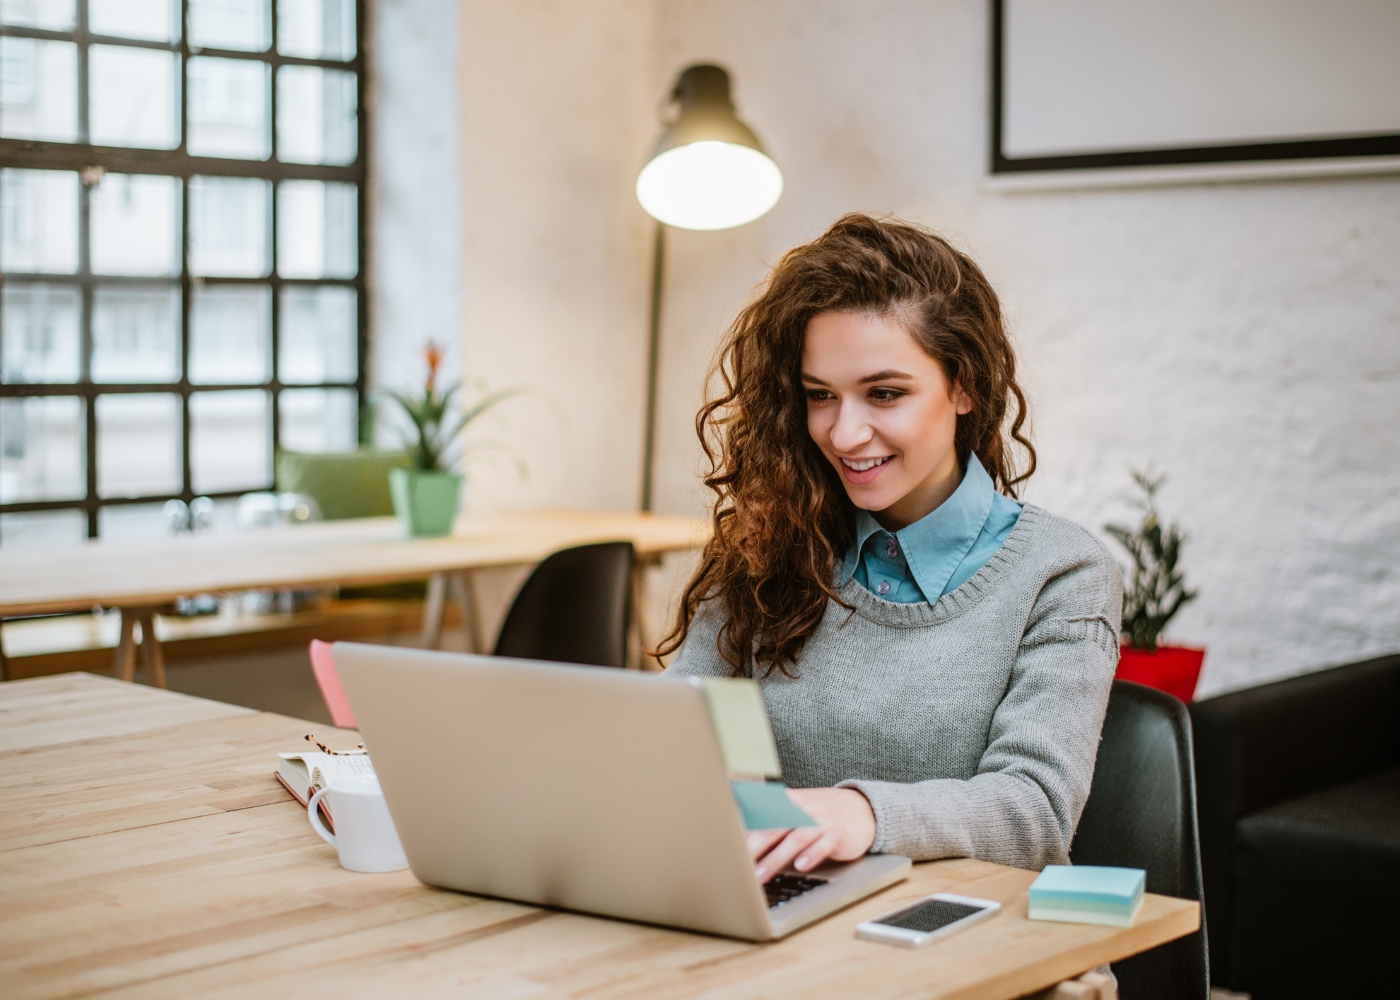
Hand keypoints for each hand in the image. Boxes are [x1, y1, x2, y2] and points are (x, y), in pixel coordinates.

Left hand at [746, 787, 875, 883]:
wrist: (863, 809)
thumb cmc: (821, 814)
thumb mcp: (797, 811)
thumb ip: (772, 822)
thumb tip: (741, 839)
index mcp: (788, 801)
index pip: (761, 815)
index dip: (743, 831)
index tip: (725, 846)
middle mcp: (803, 808)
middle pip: (774, 827)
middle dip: (753, 847)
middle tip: (736, 865)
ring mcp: (822, 820)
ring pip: (795, 838)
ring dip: (775, 858)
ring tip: (759, 875)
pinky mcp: (839, 833)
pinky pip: (824, 844)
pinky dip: (812, 854)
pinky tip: (801, 866)